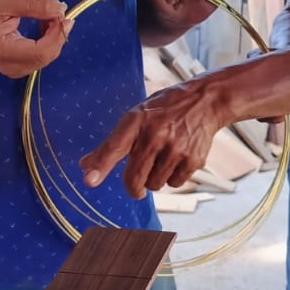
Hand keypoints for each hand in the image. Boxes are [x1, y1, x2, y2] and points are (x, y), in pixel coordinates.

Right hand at [0, 0, 69, 78]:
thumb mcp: (6, 1)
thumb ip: (34, 6)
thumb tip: (61, 9)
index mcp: (4, 52)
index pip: (41, 51)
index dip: (58, 35)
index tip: (63, 15)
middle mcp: (11, 67)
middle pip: (47, 56)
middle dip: (58, 34)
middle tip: (56, 11)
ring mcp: (15, 71)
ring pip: (47, 57)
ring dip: (54, 36)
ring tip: (45, 16)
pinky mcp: (19, 69)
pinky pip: (42, 57)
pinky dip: (48, 41)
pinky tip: (42, 26)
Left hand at [80, 78, 230, 197]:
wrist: (205, 101)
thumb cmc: (164, 110)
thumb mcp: (136, 117)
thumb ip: (112, 144)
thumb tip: (84, 165)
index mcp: (136, 121)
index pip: (114, 147)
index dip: (100, 166)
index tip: (89, 181)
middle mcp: (155, 135)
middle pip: (134, 179)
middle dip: (133, 188)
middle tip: (136, 187)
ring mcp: (175, 148)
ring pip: (155, 185)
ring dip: (154, 179)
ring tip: (162, 160)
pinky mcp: (193, 159)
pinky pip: (174, 184)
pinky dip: (173, 177)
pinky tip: (177, 159)